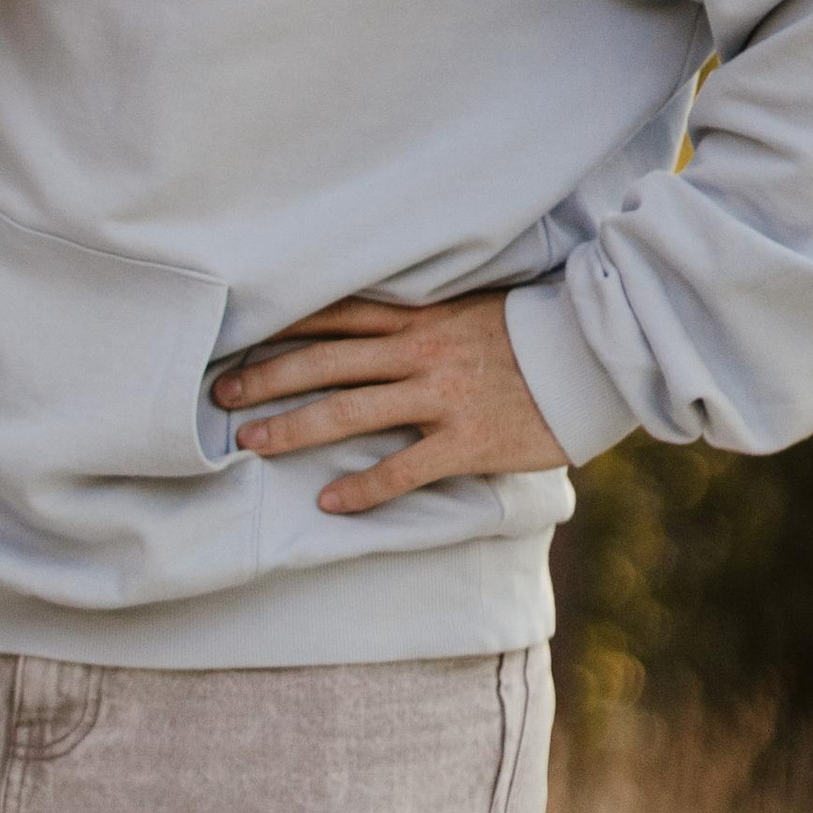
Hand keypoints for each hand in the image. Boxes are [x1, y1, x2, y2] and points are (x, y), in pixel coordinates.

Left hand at [211, 293, 566, 516]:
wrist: (592, 356)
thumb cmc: (527, 333)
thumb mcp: (467, 308)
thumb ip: (418, 318)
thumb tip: (370, 325)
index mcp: (418, 317)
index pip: (334, 317)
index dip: (282, 330)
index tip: (236, 339)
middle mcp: (419, 352)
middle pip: (325, 362)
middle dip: (267, 377)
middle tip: (220, 395)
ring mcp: (441, 396)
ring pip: (350, 412)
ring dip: (295, 428)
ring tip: (252, 443)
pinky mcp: (466, 441)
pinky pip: (404, 468)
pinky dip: (364, 487)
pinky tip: (329, 503)